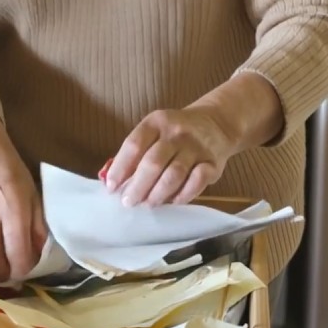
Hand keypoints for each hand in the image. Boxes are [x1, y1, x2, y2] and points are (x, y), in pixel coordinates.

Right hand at [0, 113, 46, 281]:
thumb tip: (39, 259)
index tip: (29, 269)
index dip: (24, 269)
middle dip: (7, 275)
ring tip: (0, 268)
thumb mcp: (34, 196)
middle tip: (14, 271)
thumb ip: (38, 228)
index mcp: (15, 206)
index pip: (18, 253)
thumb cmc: (13, 173)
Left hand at [104, 73, 282, 205]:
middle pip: (153, 162)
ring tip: (148, 204)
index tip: (111, 187)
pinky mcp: (212, 162)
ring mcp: (196, 147)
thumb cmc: (175, 132)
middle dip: (137, 186)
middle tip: (128, 202)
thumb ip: (136, 152)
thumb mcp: (154, 130)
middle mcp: (176, 133)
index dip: (120, 168)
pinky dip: (183, 194)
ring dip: (158, 193)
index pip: (134, 145)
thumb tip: (114, 181)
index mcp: (156, 122)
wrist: (216, 123)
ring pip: (174, 174)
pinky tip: (173, 202)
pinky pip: (197, 181)